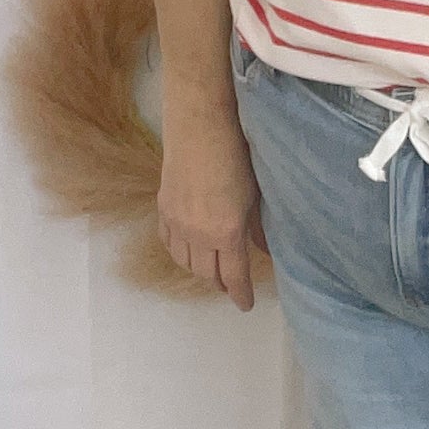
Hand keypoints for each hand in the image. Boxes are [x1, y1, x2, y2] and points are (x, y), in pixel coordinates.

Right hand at [156, 112, 268, 310]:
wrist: (200, 123)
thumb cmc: (237, 153)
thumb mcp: (255, 193)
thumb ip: (258, 226)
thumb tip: (264, 249)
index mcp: (226, 233)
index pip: (234, 276)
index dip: (240, 294)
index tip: (245, 304)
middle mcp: (198, 234)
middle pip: (207, 274)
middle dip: (220, 283)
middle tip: (231, 284)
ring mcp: (177, 222)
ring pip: (185, 262)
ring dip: (199, 270)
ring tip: (211, 268)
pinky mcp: (164, 208)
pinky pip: (169, 242)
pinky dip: (180, 252)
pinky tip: (188, 248)